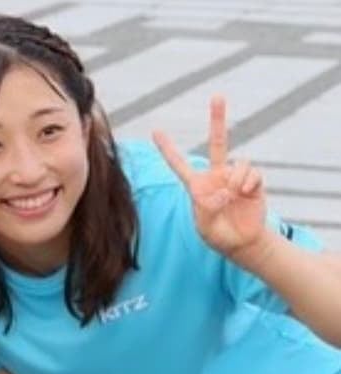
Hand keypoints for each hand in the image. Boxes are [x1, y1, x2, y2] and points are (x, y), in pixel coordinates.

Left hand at [152, 96, 268, 264]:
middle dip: (218, 119)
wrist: (244, 242)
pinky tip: (246, 194)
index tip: (155, 131)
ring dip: (237, 180)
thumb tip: (223, 192)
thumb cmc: (219, 236)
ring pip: (237, 163)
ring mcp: (234, 176)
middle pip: (217, 142)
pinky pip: (252, 172)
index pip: (178, 164)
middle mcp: (216, 176)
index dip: (168, 149)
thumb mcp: (205, 228)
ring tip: (235, 196)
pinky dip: (249, 183)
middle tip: (218, 95)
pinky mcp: (253, 181)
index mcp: (197, 186)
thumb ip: (208, 210)